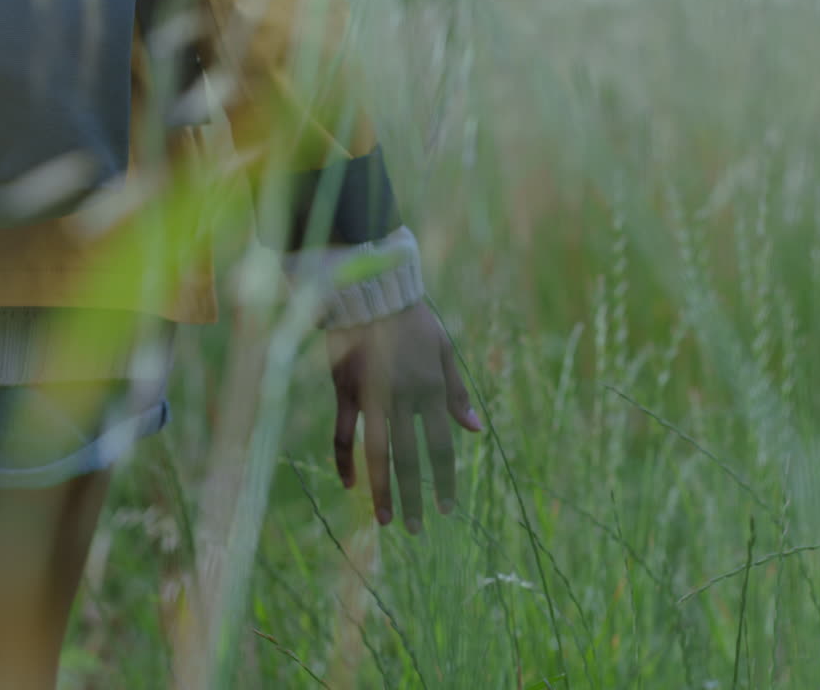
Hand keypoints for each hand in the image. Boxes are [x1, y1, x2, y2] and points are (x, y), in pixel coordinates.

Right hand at [328, 302, 481, 532]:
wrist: (372, 291)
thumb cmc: (414, 321)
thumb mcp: (445, 352)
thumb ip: (458, 394)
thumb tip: (476, 431)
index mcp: (431, 390)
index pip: (441, 446)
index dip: (445, 478)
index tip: (448, 508)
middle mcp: (403, 397)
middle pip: (409, 458)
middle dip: (414, 496)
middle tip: (418, 529)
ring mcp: (371, 396)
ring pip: (376, 453)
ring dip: (382, 490)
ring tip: (387, 521)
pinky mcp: (346, 390)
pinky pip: (343, 433)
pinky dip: (345, 459)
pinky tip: (350, 484)